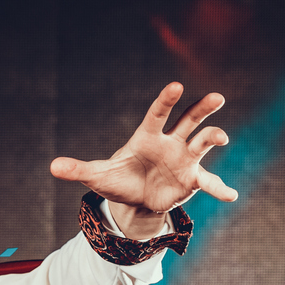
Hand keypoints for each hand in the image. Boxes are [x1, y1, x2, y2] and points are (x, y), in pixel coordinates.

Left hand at [50, 83, 236, 225]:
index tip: (176, 86)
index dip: (166, 100)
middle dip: (202, 108)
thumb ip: (79, 169)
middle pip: (190, 120)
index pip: (157, 114)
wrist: (135, 199)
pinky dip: (220, 189)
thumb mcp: (98, 176)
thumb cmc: (119, 179)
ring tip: (221, 138)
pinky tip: (232, 195)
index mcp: (148, 136)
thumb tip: (52, 167)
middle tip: (217, 97)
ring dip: (213, 138)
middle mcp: (171, 142)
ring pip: (203, 142)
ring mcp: (184, 158)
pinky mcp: (192, 178)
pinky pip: (209, 182)